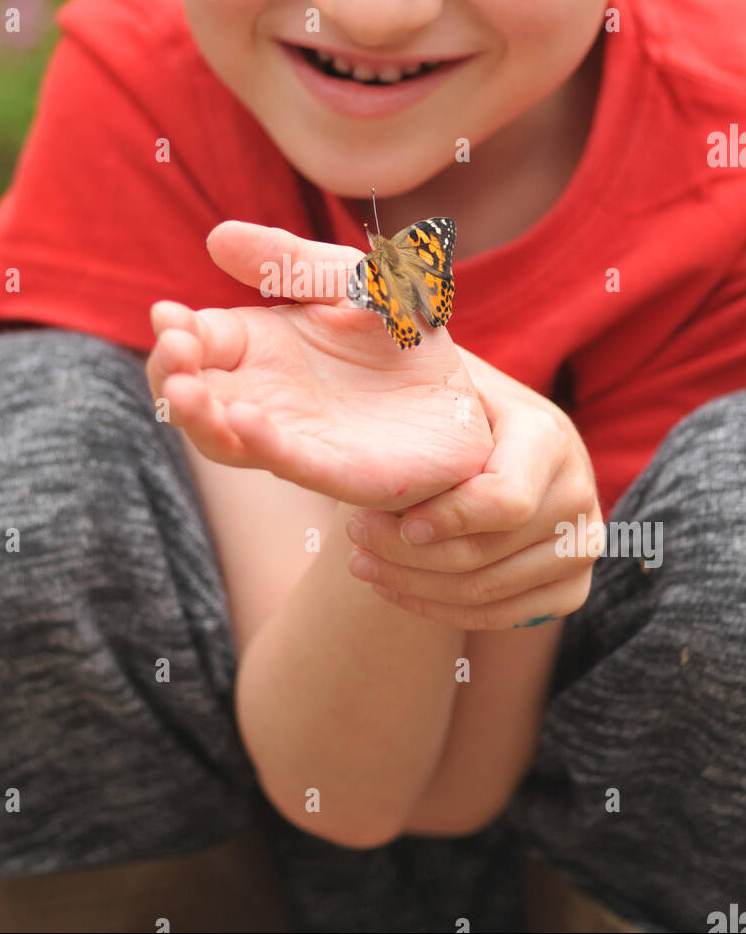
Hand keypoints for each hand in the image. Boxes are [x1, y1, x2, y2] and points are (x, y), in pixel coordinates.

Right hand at [146, 220, 492, 508]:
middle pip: (195, 394)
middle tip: (173, 353)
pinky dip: (260, 444)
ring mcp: (294, 437)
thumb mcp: (347, 280)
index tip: (166, 315)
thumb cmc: (397, 335)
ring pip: (225, 438)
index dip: (177, 332)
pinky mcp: (334, 470)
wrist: (463, 394)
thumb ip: (289, 260)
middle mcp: (263, 396)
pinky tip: (242, 420)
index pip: (198, 341)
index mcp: (258, 346)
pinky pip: (288, 461)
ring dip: (198, 418)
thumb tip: (218, 237)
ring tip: (183, 394)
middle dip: (172, 376)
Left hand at [343, 348, 601, 627]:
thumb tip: (377, 315)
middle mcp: (579, 493)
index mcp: (548, 437)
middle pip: (486, 551)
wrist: (496, 448)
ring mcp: (583, 545)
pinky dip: (439, 609)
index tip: (381, 516)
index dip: (444, 519)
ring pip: (487, 591)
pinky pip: (503, 618)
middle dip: (406, 553)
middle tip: (351, 538)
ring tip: (360, 563)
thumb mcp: (443, 378)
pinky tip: (394, 587)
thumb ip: (417, 354)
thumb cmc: (452, 407)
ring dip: (412, 585)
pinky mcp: (572, 587)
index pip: (503, 501)